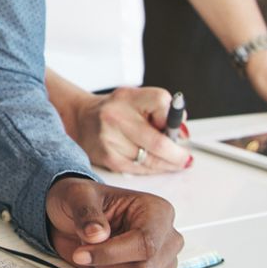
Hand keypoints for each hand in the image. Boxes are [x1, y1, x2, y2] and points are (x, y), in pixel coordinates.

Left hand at [45, 177, 182, 267]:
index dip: (110, 254)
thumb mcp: (77, 196)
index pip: (145, 245)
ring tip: (97, 267)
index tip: (81, 253)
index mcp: (158, 213)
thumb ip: (86, 213)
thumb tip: (96, 234)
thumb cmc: (84, 204)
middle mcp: (168, 241)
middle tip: (87, 255)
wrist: (77, 218)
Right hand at [67, 87, 190, 173]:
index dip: (174, 118)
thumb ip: (162, 109)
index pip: (161, 102)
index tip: (179, 129)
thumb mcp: (137, 99)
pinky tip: (156, 165)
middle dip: (177, 154)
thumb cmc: (115, 110)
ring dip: (167, 164)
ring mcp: (110, 139)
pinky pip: (139, 169)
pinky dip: (152, 170)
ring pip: (151, 160)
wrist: (80, 118)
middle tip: (185, 158)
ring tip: (172, 161)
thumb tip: (181, 133)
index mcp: (127, 97)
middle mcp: (116, 116)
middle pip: (159, 142)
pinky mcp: (108, 158)